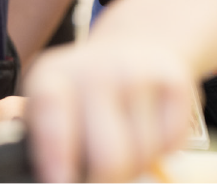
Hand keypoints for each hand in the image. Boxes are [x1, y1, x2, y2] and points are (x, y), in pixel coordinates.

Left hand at [23, 41, 196, 182]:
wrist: (134, 46)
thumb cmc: (85, 90)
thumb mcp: (49, 102)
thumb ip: (42, 135)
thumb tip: (51, 174)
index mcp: (52, 77)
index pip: (51, 120)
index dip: (56, 157)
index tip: (61, 181)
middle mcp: (94, 71)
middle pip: (108, 158)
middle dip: (105, 181)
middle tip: (100, 179)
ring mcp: (137, 74)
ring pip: (143, 156)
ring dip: (135, 166)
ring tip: (124, 145)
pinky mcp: (173, 81)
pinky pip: (171, 144)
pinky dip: (161, 150)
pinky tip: (147, 129)